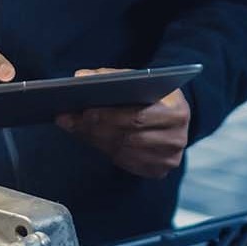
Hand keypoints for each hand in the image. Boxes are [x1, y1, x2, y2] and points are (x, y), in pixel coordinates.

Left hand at [55, 68, 191, 178]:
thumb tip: (80, 77)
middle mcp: (177, 139)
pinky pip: (124, 163)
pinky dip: (104, 149)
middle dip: (96, 127)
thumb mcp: (138, 80)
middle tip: (68, 119)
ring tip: (73, 126)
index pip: (138, 117)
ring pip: (123, 150)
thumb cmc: (152, 94)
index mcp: (178, 112)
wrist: (171, 116)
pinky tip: (88, 137)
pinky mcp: (158, 171)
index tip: (85, 110)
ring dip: (95, 138)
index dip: (109, 115)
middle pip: (127, 136)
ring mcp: (168, 159)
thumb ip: (110, 76)